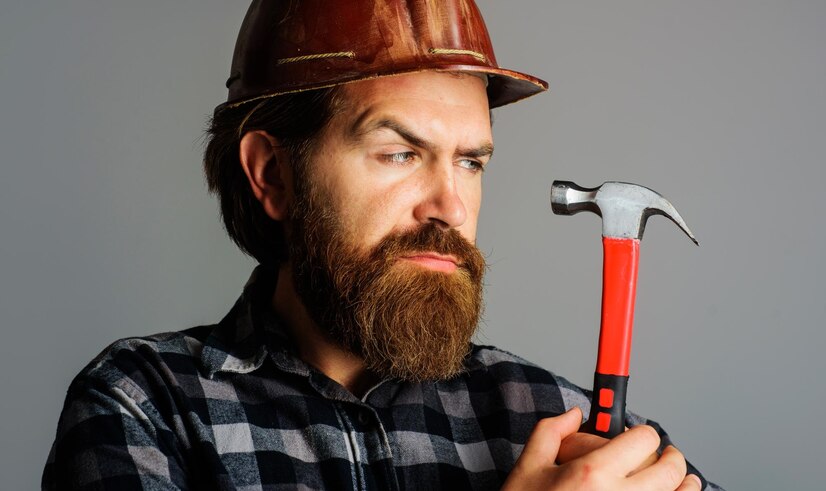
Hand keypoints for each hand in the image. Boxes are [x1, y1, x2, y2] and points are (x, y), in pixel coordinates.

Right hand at [501, 408, 701, 489]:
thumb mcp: (528, 468)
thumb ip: (550, 432)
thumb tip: (574, 415)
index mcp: (592, 474)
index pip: (643, 439)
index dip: (644, 432)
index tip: (641, 435)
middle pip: (670, 469)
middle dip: (673, 457)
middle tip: (668, 455)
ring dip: (686, 485)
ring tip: (683, 479)